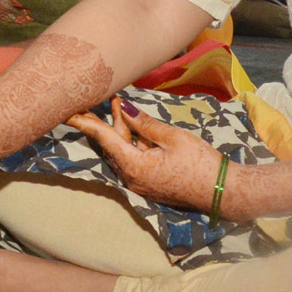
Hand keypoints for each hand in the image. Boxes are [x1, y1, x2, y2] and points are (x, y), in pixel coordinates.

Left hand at [68, 97, 224, 213]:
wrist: (223, 192)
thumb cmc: (200, 163)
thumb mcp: (173, 137)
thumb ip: (145, 124)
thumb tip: (123, 108)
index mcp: (134, 166)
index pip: (104, 139)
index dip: (86, 122)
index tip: (68, 112)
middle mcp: (132, 177)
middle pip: (112, 144)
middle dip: (105, 121)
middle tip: (95, 99)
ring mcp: (141, 182)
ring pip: (123, 150)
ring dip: (120, 128)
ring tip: (116, 103)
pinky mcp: (150, 182)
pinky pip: (134, 158)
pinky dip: (132, 140)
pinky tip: (133, 123)